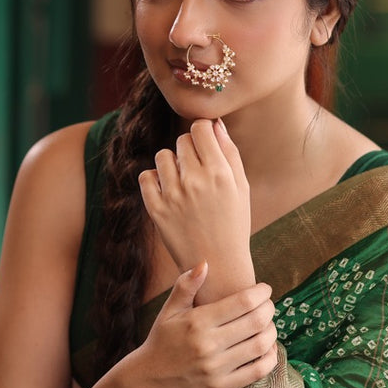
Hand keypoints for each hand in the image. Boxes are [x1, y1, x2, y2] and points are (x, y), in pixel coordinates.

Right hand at [119, 262, 277, 387]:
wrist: (148, 382)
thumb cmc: (161, 341)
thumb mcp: (168, 311)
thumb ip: (185, 286)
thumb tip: (205, 263)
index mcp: (197, 322)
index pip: (243, 302)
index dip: (261, 293)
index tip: (264, 289)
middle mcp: (208, 345)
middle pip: (257, 321)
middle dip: (269, 309)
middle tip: (268, 305)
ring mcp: (216, 369)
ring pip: (261, 345)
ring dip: (271, 331)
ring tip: (267, 325)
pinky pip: (258, 371)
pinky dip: (270, 357)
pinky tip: (267, 349)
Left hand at [138, 119, 252, 295]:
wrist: (217, 264)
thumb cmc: (233, 223)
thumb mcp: (241, 188)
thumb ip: (229, 153)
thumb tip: (215, 123)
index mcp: (220, 173)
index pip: (200, 128)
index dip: (202, 132)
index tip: (204, 144)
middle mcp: (195, 181)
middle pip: (182, 140)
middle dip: (189, 149)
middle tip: (197, 170)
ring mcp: (173, 195)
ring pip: (162, 156)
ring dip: (171, 164)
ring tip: (182, 181)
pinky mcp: (156, 209)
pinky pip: (146, 177)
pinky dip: (154, 180)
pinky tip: (167, 190)